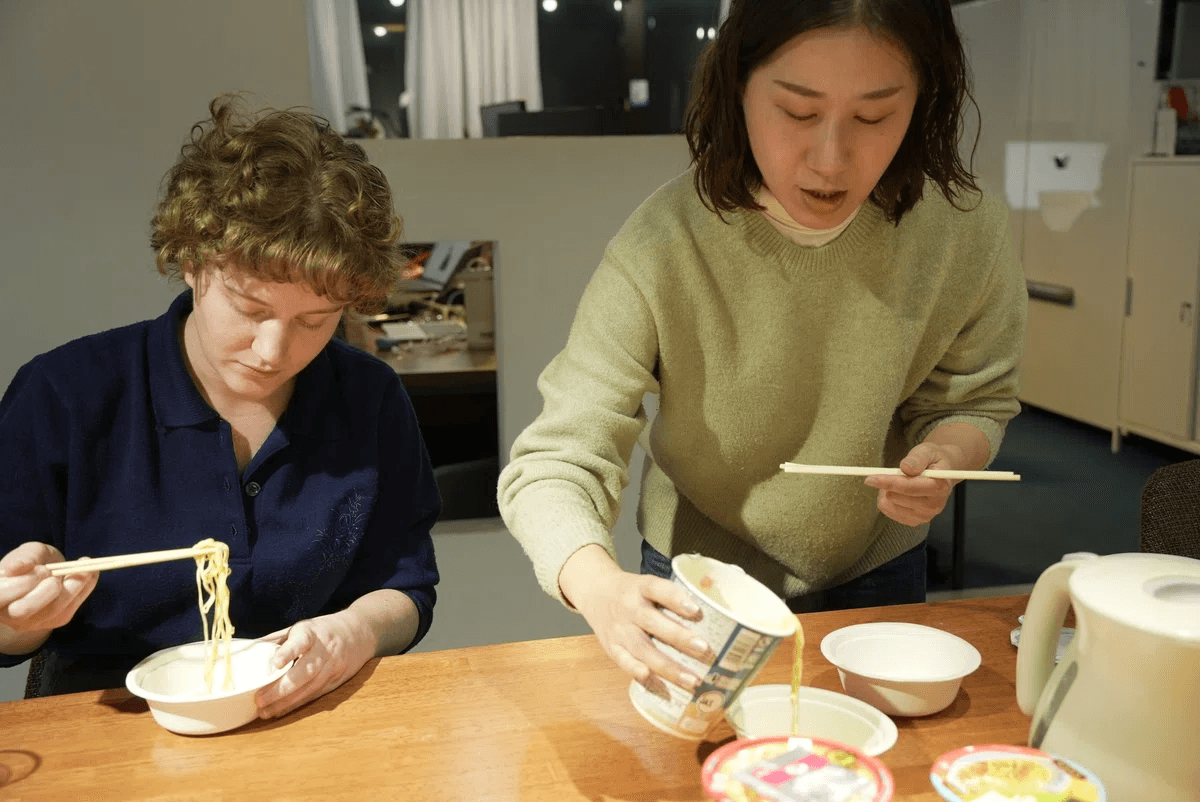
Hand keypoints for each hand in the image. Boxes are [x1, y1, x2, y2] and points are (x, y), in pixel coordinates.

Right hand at [0, 542, 97, 632]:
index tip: (40, 568)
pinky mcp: (54, 622)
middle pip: (24, 609)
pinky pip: (71, 607)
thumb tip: (14, 567)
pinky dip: (85, 587)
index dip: (22, 582)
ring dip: (74, 583)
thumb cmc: (31, 561)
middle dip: (44, 587)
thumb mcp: (27, 552)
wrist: (45, 573)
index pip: (1, 595)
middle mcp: (8, 615)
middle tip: (54, 572)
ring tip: (83, 565)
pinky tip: (90, 572)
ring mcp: (32, 622)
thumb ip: (23, 558)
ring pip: (54, 609)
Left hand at [253, 610, 375, 719]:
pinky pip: (315, 695)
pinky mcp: (337, 680)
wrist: (361, 632)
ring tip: (265, 712)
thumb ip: (278, 639)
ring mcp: (333, 667)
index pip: (301, 642)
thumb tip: (247, 650)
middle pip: (306, 672)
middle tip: (260, 699)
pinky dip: (297, 705)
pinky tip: (280, 711)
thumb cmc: (325, 629)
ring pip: (310, 688)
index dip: (289, 652)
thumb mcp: (303, 626)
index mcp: (313, 633)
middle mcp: (325, 650)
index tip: (275, 664)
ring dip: (287, 703)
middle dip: (282, 689)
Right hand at [563, 549, 713, 693]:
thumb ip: (675, 595)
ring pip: (643, 649)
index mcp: (640, 587)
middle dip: (679, 637)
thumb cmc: (633, 592)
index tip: (696, 610)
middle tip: (704, 650)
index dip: (675, 599)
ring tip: (693, 680)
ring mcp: (619, 629)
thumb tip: (717, 609)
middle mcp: (628, 608)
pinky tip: (658, 684)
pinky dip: (639, 673)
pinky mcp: (612, 647)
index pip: (657, 589)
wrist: (595, 593)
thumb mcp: (648, 583)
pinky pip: (625, 662)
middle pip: (653, 623)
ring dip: (668, 667)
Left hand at [864, 442, 959, 525]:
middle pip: (896, 496)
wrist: (943, 472)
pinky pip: (888, 511)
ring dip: (887, 490)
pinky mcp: (915, 521)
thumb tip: (906, 467)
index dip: (888, 482)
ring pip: (890, 504)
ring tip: (899, 481)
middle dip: (888, 482)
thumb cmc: (933, 460)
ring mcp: (925, 516)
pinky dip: (887, 500)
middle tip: (894, 472)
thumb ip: (917, 458)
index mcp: (940, 487)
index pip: (909, 487)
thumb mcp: (927, 451)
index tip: (870, 478)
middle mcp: (934, 505)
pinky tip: (897, 492)